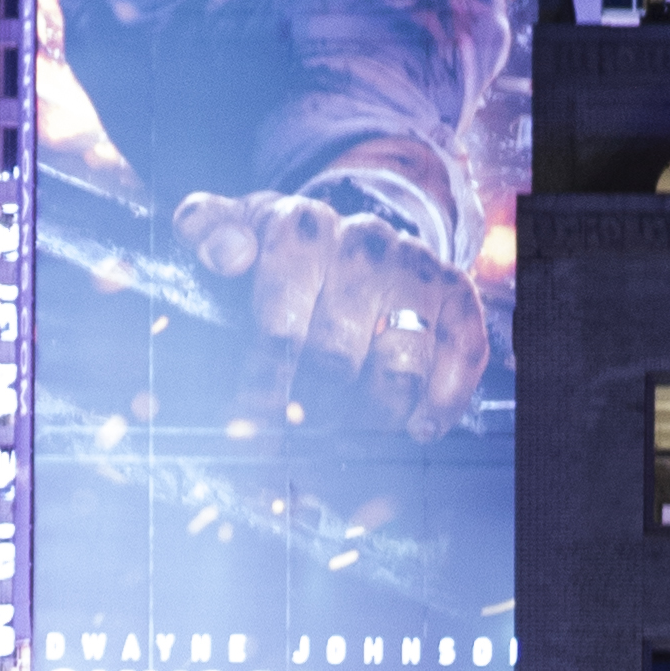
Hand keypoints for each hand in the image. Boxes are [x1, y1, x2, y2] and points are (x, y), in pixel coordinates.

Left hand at [173, 189, 488, 437]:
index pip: (279, 322)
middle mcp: (364, 243)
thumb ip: (207, 231)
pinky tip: (419, 428)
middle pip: (336, 356)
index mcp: (301, 228)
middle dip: (311, 412)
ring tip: (349, 440)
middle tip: (297, 442)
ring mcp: (414, 268)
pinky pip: (462, 354)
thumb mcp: (236, 230)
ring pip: (398, 365)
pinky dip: (443, 400)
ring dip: (372, 418)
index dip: (262, 386)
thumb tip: (226, 255)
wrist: (354, 237)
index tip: (247, 430)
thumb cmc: (282, 253)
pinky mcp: (455, 294)